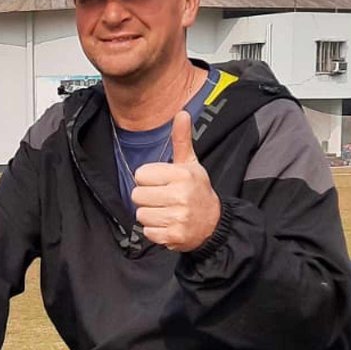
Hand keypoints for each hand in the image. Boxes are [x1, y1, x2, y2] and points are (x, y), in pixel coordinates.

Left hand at [131, 111, 220, 251]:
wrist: (213, 223)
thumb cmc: (197, 190)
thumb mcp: (191, 164)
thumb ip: (181, 140)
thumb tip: (181, 113)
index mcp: (182, 175)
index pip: (141, 175)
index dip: (148, 179)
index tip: (161, 183)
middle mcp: (180, 195)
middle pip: (137, 195)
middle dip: (147, 197)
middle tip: (162, 198)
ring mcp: (177, 217)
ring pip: (141, 214)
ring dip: (150, 214)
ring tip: (166, 211)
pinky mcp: (173, 236)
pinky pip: (148, 232)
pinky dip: (155, 230)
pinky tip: (168, 224)